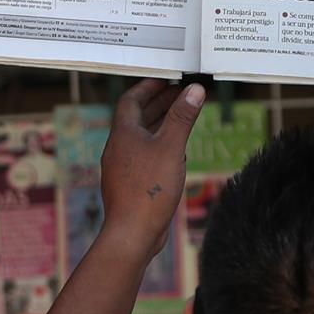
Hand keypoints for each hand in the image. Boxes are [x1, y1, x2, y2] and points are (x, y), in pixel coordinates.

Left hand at [99, 79, 204, 259]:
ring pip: (140, 138)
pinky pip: (143, 156)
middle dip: (158, 104)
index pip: (131, 100)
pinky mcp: (129, 184)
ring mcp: (122, 167)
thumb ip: (182, 117)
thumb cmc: (149, 189)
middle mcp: (118, 148)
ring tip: (181, 118)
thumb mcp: (171, 147)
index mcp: (123, 134)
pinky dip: (158, 146)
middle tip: (180, 95)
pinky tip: (174, 152)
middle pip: (136, 118)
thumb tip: (195, 90)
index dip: (148, 88)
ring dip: (159, 125)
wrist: (132, 232)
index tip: (165, 80)